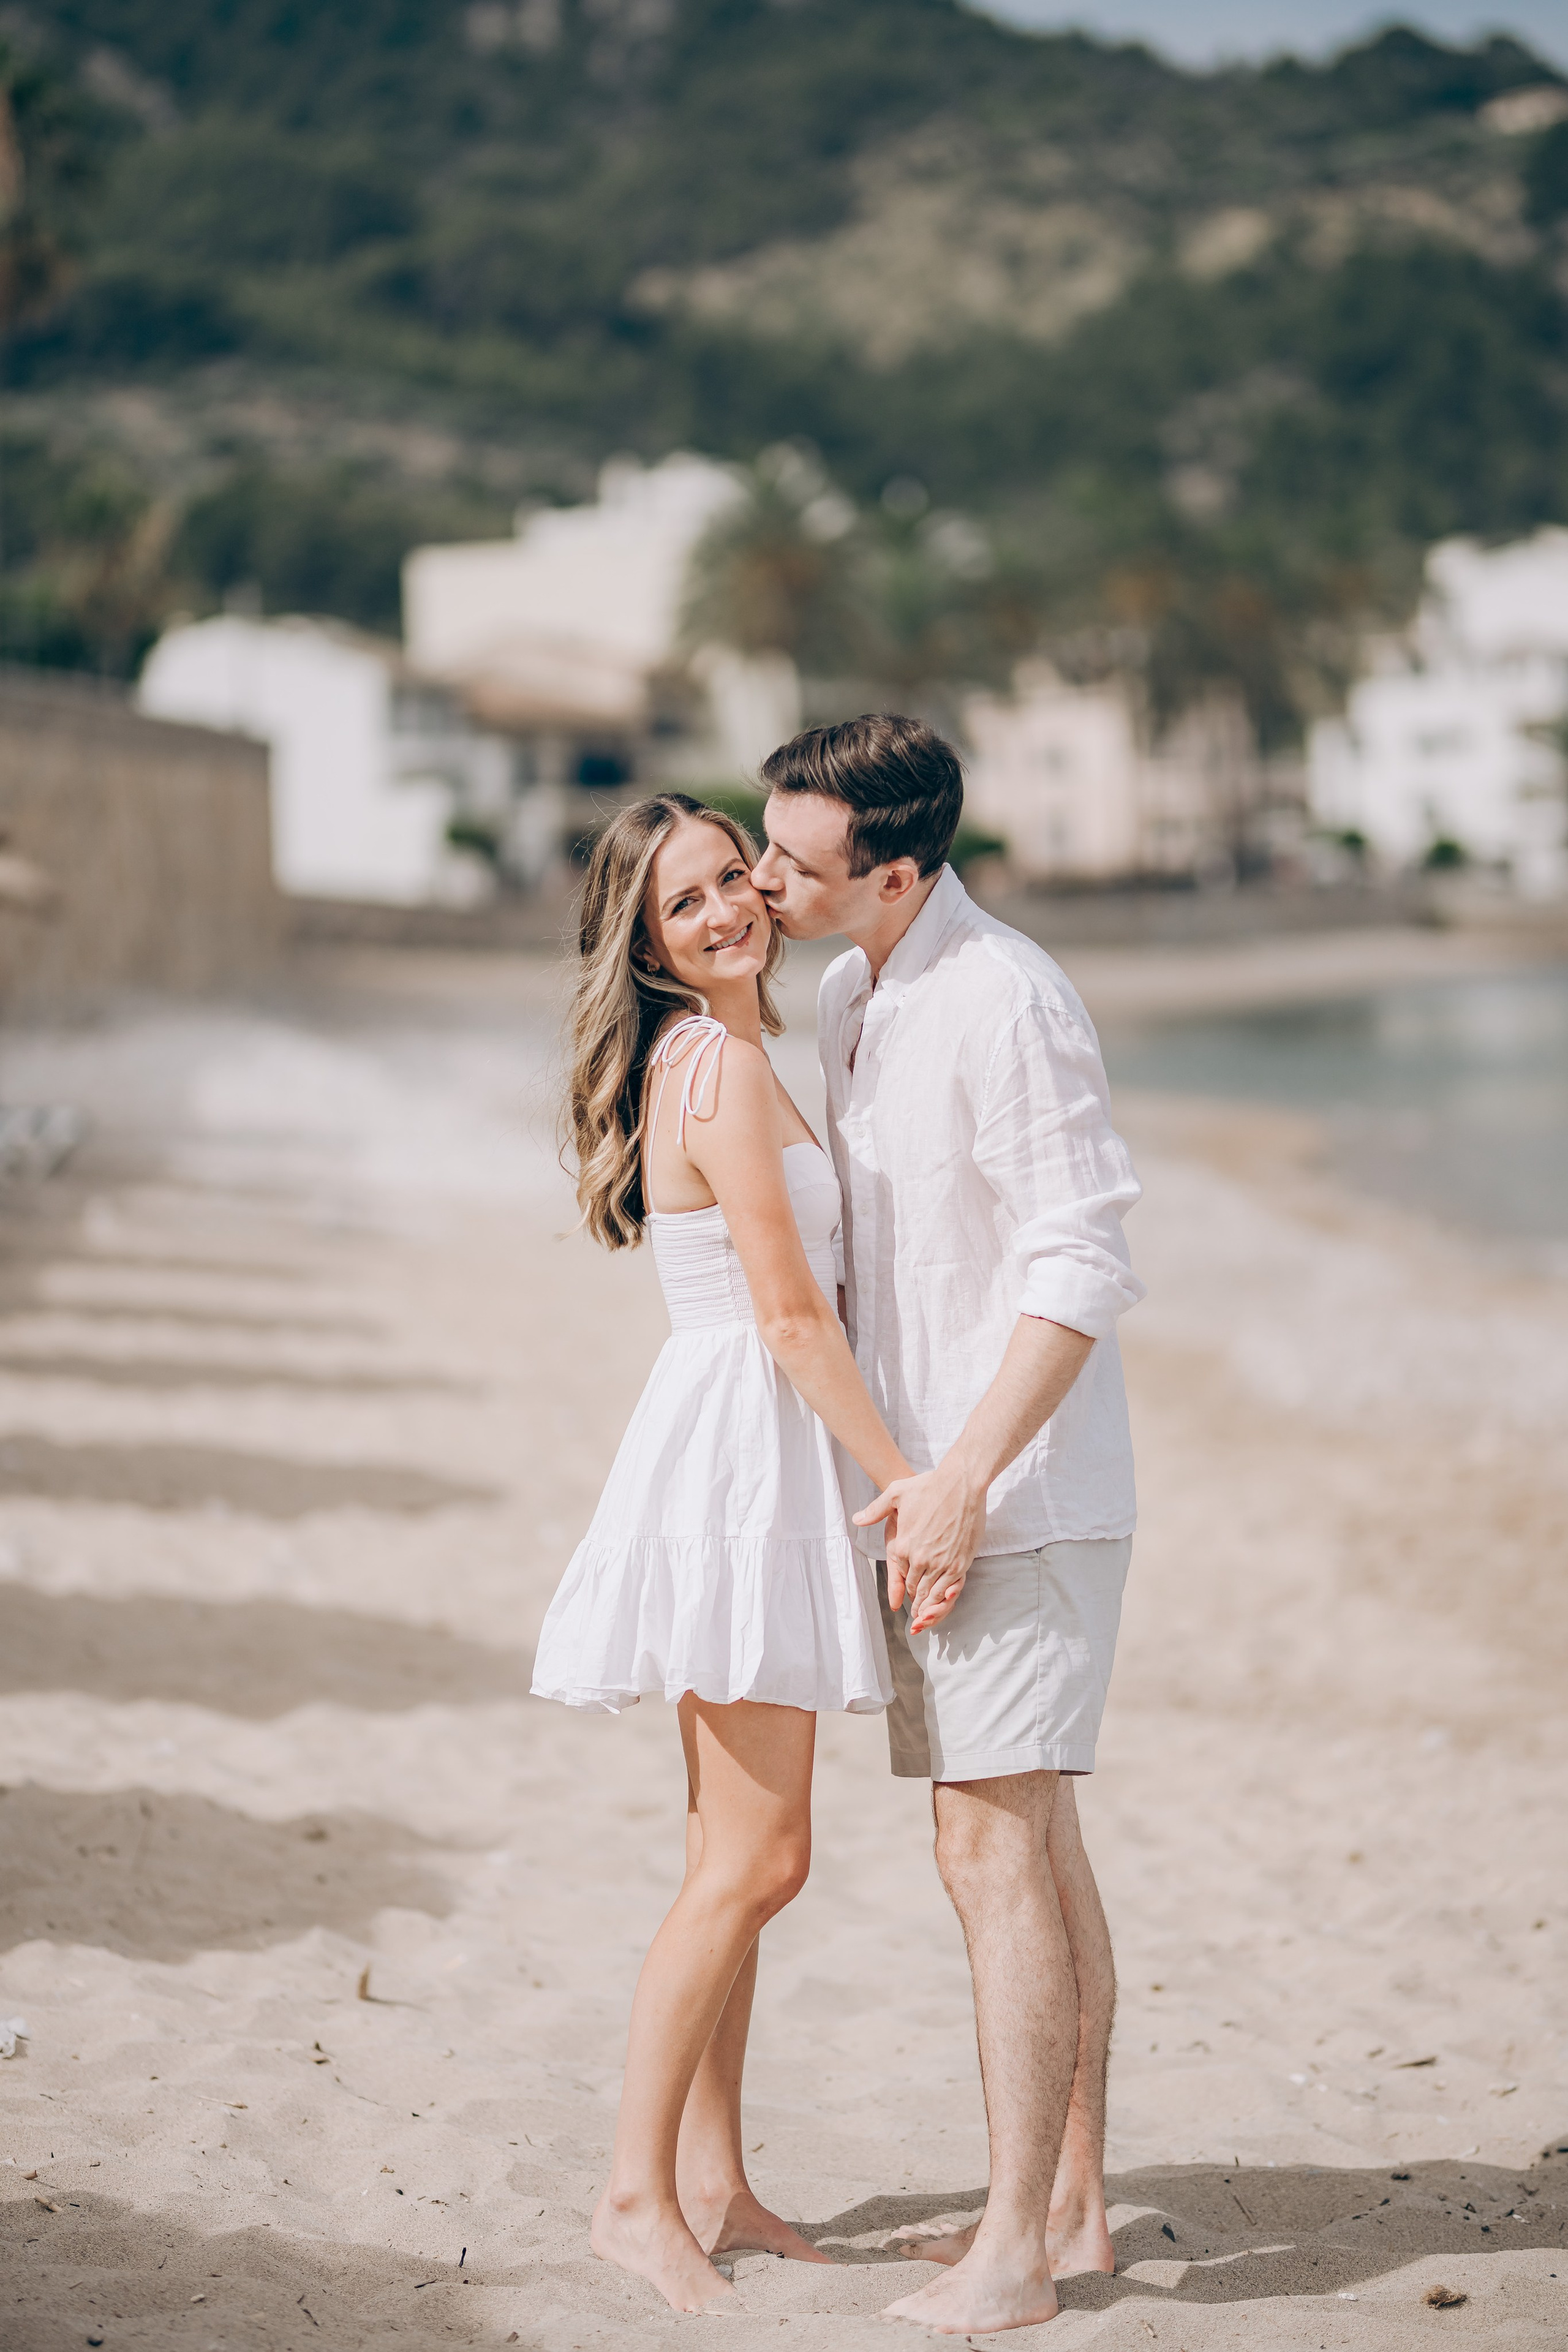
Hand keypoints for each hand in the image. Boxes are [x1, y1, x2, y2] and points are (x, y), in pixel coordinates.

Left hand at [854, 1457, 986, 1631]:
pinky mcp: (960, 1564)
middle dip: (916, 1599)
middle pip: (916, 1586)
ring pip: (931, 1592)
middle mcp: (920, 1558)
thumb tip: (857, 1519)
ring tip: (926, 1614)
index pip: (901, 1572)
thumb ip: (875, 1510)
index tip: (908, 1589)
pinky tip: (943, 1600)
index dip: (905, 1581)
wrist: (960, 1484)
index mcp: (903, 1545)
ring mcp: (941, 1563)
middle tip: (916, 1611)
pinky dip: (943, 1599)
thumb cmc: (929, 1486)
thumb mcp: (895, 1494)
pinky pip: (949, 1589)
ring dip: (928, 1604)